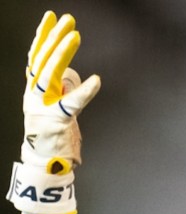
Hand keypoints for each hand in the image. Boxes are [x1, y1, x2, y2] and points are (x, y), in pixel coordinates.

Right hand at [7, 11, 100, 213]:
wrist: (48, 169)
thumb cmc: (54, 142)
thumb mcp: (54, 113)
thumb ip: (60, 95)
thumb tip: (72, 80)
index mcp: (33, 93)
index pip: (35, 58)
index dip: (42, 37)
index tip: (50, 17)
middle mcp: (34, 97)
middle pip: (42, 60)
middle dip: (54, 38)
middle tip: (68, 20)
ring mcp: (43, 109)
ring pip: (50, 73)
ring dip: (62, 52)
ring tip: (75, 35)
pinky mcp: (57, 122)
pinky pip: (72, 104)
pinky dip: (85, 92)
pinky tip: (97, 80)